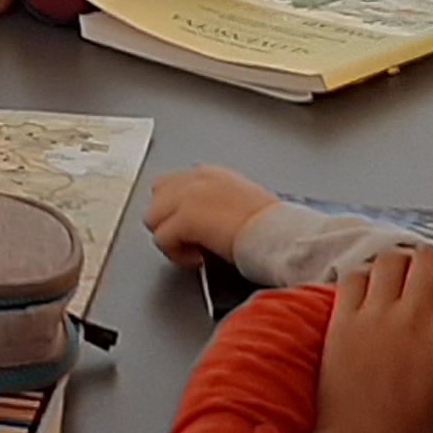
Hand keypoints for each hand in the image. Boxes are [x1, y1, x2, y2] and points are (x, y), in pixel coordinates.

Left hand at [146, 163, 277, 265]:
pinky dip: (176, 254)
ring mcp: (188, 196)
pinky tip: (197, 259)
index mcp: (211, 173)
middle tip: (187, 240)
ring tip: (192, 250)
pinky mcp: (185, 218)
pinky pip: (161, 239)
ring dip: (168, 236)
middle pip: (156, 196)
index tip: (191, 228)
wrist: (280, 234)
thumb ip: (216, 203)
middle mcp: (196, 179)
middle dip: (167, 219)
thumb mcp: (241, 202)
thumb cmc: (272, 226)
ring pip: (152, 218)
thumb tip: (203, 221)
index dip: (177, 209)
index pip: (172, 184)